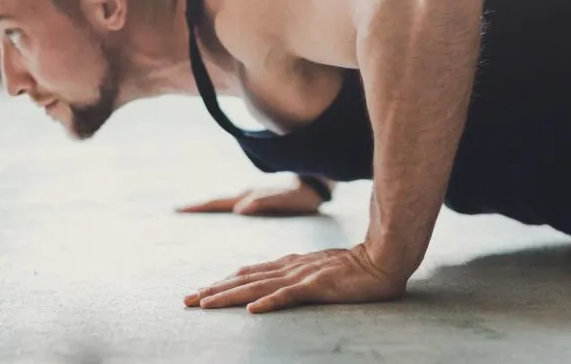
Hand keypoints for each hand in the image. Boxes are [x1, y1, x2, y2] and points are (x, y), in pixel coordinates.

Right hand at [175, 183, 322, 216]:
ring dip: (208, 208)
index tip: (179, 208)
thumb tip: (240, 208)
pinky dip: (221, 209)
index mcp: (249, 196)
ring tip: (192, 212)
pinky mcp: (256, 201)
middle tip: (177, 210)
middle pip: (217, 201)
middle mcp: (246, 195)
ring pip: (224, 203)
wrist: (315, 186)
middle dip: (198, 206)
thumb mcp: (284, 200)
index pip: (218, 202)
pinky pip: (233, 205)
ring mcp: (250, 197)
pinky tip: (220, 215)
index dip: (199, 207)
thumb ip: (263, 202)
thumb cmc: (301, 196)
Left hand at [183, 243, 406, 313]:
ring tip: (205, 304)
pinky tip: (252, 312)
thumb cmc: (354, 267)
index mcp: (289, 264)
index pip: (248, 274)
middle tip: (187, 301)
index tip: (199, 293)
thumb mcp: (318, 270)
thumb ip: (296, 276)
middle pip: (244, 280)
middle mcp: (289, 267)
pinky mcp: (318, 286)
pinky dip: (269, 303)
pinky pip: (290, 296)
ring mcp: (303, 276)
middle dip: (214, 290)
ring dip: (230, 297)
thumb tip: (273, 287)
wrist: (383, 259)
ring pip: (258, 288)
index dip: (222, 283)